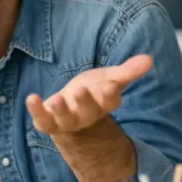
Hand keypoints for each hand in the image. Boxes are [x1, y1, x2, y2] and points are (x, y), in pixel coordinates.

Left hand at [26, 55, 152, 135]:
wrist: (70, 110)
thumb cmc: (93, 92)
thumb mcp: (109, 79)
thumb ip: (127, 71)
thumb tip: (149, 59)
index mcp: (104, 103)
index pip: (110, 101)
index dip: (109, 95)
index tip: (109, 87)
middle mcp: (86, 114)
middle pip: (88, 111)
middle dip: (85, 102)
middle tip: (80, 90)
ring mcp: (66, 120)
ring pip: (65, 118)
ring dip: (61, 109)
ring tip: (57, 100)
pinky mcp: (48, 121)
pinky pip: (42, 119)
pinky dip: (36, 110)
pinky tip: (31, 98)